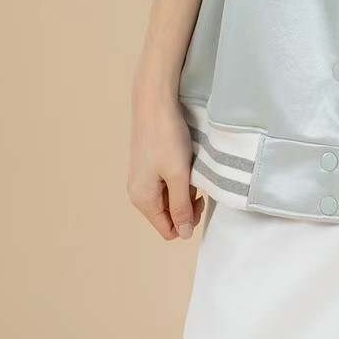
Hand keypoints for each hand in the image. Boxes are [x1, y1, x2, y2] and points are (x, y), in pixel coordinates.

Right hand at [127, 89, 205, 238]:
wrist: (154, 104)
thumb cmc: (167, 138)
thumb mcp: (178, 175)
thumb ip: (181, 206)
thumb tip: (184, 234)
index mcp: (143, 199)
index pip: (168, 230)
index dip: (188, 221)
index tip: (200, 200)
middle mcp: (138, 193)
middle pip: (167, 216)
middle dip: (186, 206)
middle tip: (199, 186)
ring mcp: (141, 179)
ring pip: (167, 199)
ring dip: (183, 191)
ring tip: (191, 171)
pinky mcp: (146, 166)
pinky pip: (164, 184)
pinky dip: (177, 179)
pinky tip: (183, 163)